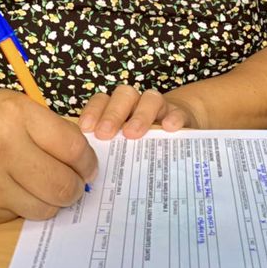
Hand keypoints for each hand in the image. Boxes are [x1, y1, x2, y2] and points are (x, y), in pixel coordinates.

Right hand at [0, 89, 97, 224]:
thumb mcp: (12, 105)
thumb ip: (49, 129)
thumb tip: (84, 161)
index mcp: (15, 116)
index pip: (73, 148)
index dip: (88, 161)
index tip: (88, 166)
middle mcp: (1, 151)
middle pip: (63, 186)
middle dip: (76, 188)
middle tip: (73, 183)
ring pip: (43, 209)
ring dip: (51, 201)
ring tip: (43, 187)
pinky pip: (15, 217)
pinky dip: (20, 205)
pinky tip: (7, 188)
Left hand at [77, 84, 201, 139]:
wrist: (175, 129)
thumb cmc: (141, 141)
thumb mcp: (122, 145)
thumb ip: (107, 150)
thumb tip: (87, 172)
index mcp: (118, 109)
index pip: (102, 100)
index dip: (93, 111)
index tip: (86, 129)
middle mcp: (137, 104)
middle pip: (124, 95)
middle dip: (113, 114)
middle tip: (105, 134)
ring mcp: (160, 107)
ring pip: (150, 98)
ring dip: (140, 115)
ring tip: (132, 134)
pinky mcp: (180, 115)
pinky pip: (178, 111)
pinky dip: (173, 117)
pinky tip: (168, 128)